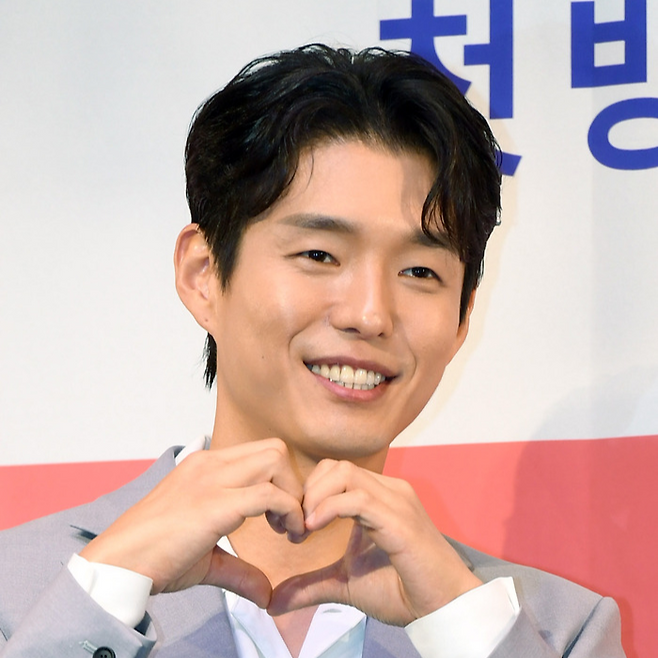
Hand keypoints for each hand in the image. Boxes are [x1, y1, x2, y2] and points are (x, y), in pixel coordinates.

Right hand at [80, 439, 304, 605]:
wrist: (118, 565)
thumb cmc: (154, 558)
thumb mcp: (205, 558)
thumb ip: (239, 569)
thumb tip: (266, 593)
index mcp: (206, 466)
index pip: (261, 452)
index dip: (282, 481)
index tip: (280, 517)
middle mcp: (211, 464)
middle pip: (275, 450)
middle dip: (293, 483)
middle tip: (288, 522)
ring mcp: (212, 480)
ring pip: (276, 461)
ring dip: (293, 494)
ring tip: (287, 529)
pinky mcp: (216, 504)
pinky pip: (269, 494)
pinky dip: (289, 512)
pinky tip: (287, 534)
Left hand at [268, 459, 481, 624]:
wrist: (443, 607)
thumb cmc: (400, 590)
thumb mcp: (345, 585)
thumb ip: (311, 585)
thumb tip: (273, 601)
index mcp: (378, 497)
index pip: (335, 471)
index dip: (309, 492)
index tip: (295, 524)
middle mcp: (388, 490)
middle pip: (335, 466)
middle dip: (308, 491)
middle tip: (296, 525)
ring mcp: (396, 500)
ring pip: (344, 474)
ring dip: (315, 497)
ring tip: (305, 527)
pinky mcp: (399, 519)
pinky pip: (356, 498)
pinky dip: (328, 509)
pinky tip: (313, 529)